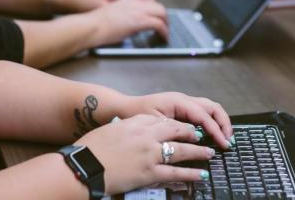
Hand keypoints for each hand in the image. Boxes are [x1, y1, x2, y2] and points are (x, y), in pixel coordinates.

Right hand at [75, 114, 213, 194]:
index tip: (181, 126)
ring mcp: (150, 154)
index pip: (161, 120)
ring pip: (181, 150)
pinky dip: (191, 174)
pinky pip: (176, 172)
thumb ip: (125, 128)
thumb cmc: (92, 149)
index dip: (174, 124)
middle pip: (176, 130)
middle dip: (191, 133)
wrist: (85, 165)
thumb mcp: (110, 130)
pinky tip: (201, 174)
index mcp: (136, 123)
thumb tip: (131, 129)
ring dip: (198, 152)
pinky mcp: (150, 172)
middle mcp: (146, 136)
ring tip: (209, 153)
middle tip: (200, 136)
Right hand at [89, 0, 168, 44]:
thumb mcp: (113, 13)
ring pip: (161, 12)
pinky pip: (158, 24)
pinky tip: (163, 37)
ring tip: (166, 32)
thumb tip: (132, 24)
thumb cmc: (96, 23)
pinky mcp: (140, 20)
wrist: (92, 25)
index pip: (149, 2)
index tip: (156, 18)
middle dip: (164, 16)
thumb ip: (125, 15)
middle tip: (165, 25)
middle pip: (158, 6)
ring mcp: (138, 10)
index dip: (155, 11)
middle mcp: (135, 2)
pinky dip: (164, 31)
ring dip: (166, 23)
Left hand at [120, 92, 232, 149]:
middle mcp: (183, 99)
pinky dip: (211, 122)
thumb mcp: (156, 123)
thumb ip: (176, 129)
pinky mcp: (182, 108)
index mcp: (178, 101)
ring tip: (224, 138)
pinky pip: (202, 112)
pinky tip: (212, 134)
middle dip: (223, 123)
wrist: (123, 108)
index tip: (224, 144)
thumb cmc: (136, 114)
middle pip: (212, 107)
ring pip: (209, 108)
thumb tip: (196, 137)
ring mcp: (183, 102)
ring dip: (219, 122)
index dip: (216, 130)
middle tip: (228, 141)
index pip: (204, 115)